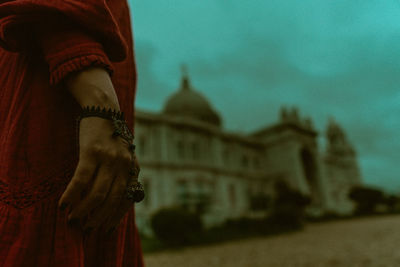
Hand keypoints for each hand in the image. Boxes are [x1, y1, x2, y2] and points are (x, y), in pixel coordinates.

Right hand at [58, 115, 138, 233]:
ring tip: (73, 219)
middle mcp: (124, 165)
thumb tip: (111, 201)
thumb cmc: (111, 137)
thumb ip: (121, 176)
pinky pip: (81, 180)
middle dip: (99, 218)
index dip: (116, 217)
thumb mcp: (123, 156)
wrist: (103, 109)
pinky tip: (63, 204)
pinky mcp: (92, 152)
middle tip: (86, 228)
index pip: (127, 200)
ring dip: (83, 210)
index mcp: (133, 169)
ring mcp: (109, 158)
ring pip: (97, 193)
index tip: (107, 230)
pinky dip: (72, 195)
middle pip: (112, 200)